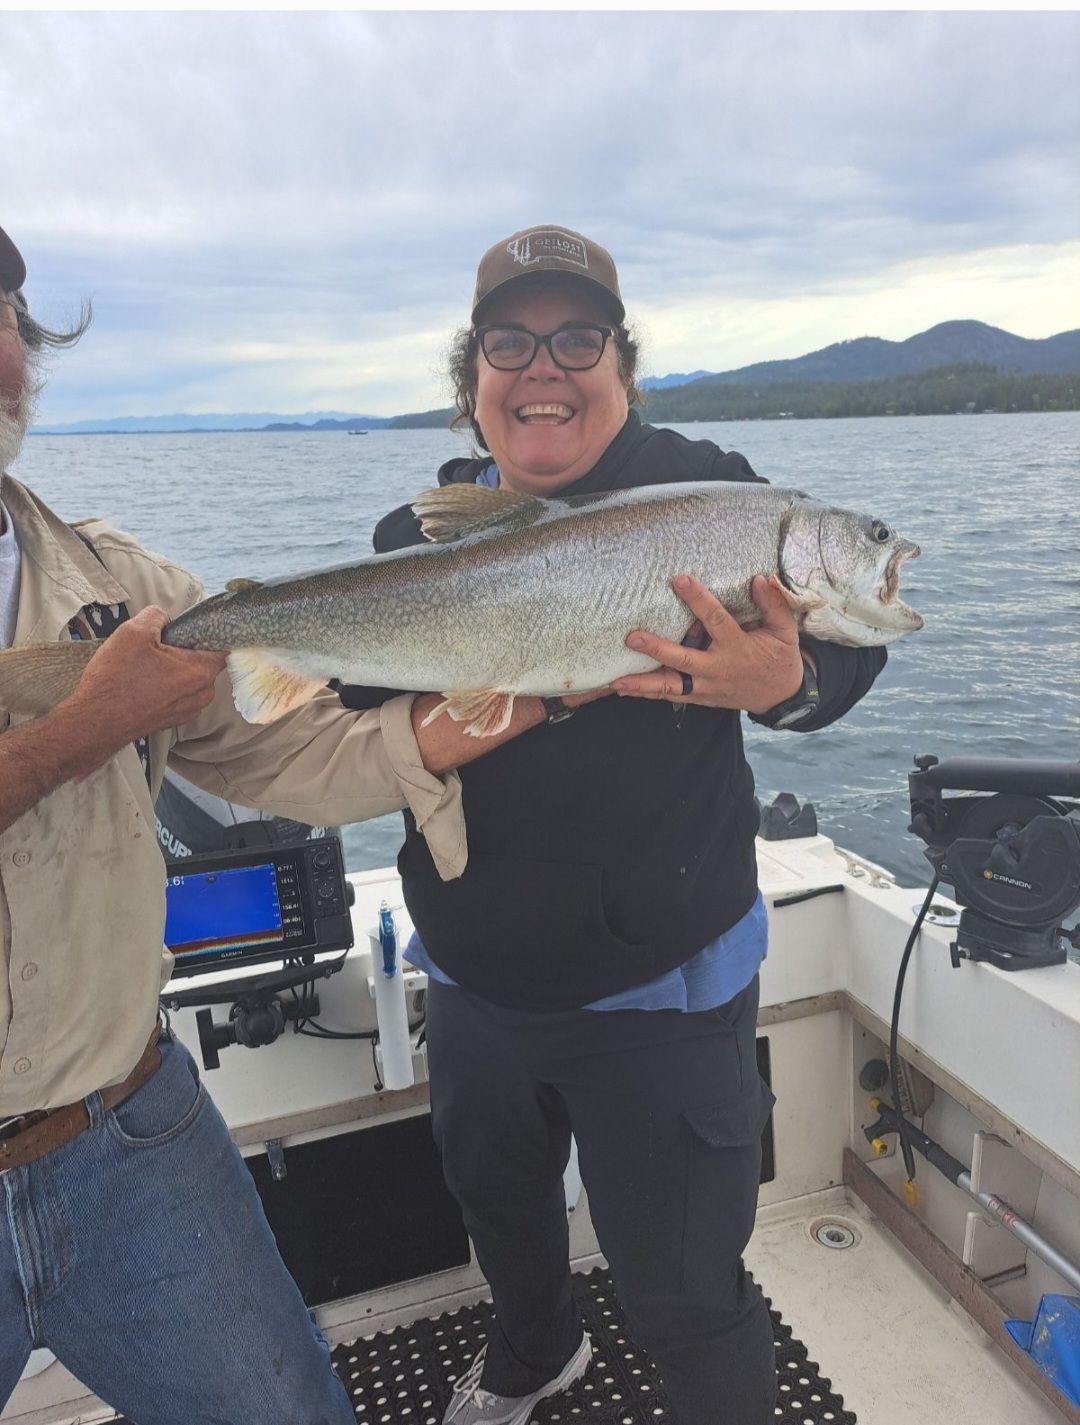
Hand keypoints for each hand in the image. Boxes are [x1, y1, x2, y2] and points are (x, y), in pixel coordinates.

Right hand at [67, 606, 227, 744]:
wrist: (95, 722)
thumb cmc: (116, 680)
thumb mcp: (134, 632)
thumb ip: (156, 616)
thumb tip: (163, 618)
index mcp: (200, 671)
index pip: (222, 645)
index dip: (208, 630)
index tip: (189, 625)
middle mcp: (202, 694)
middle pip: (204, 660)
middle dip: (184, 648)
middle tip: (158, 644)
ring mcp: (188, 709)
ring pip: (190, 677)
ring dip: (173, 667)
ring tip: (146, 664)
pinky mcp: (173, 719)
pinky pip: (178, 693)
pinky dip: (166, 684)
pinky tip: (143, 680)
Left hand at [610, 575, 804, 714]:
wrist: (779, 696)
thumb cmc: (779, 659)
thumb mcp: (785, 632)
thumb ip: (773, 605)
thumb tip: (759, 579)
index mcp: (737, 647)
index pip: (715, 620)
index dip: (698, 600)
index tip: (680, 580)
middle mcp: (717, 668)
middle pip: (682, 659)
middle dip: (657, 649)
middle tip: (632, 638)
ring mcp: (705, 686)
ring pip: (670, 686)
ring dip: (642, 683)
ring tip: (615, 680)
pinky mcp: (698, 698)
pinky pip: (669, 695)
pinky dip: (646, 693)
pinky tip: (623, 687)